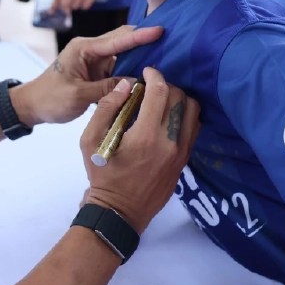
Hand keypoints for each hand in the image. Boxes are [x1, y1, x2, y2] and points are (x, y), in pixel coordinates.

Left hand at [12, 24, 163, 126]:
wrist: (32, 106)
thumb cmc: (50, 99)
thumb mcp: (78, 96)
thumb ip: (106, 89)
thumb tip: (134, 84)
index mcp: (84, 49)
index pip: (117, 40)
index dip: (140, 35)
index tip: (160, 30)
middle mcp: (91, 50)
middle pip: (123, 41)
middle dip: (145, 41)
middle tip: (171, 41)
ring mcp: (95, 60)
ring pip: (124, 55)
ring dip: (141, 58)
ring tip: (166, 59)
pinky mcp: (98, 72)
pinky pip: (120, 68)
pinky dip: (133, 72)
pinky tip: (149, 76)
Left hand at [54, 0, 99, 11]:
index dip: (54, 5)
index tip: (51, 12)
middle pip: (65, 4)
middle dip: (65, 8)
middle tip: (66, 9)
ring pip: (75, 6)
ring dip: (74, 6)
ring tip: (75, 3)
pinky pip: (85, 6)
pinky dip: (83, 6)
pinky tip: (83, 2)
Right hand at [78, 67, 200, 232]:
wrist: (118, 212)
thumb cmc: (101, 175)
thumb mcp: (90, 141)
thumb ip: (106, 109)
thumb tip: (126, 85)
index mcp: (146, 136)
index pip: (161, 92)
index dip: (155, 75)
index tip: (146, 72)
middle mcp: (170, 142)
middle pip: (180, 98)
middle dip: (166, 85)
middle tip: (152, 86)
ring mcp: (181, 153)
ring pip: (193, 112)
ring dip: (179, 99)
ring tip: (163, 100)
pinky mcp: (184, 162)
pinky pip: (194, 129)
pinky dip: (185, 115)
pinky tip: (169, 117)